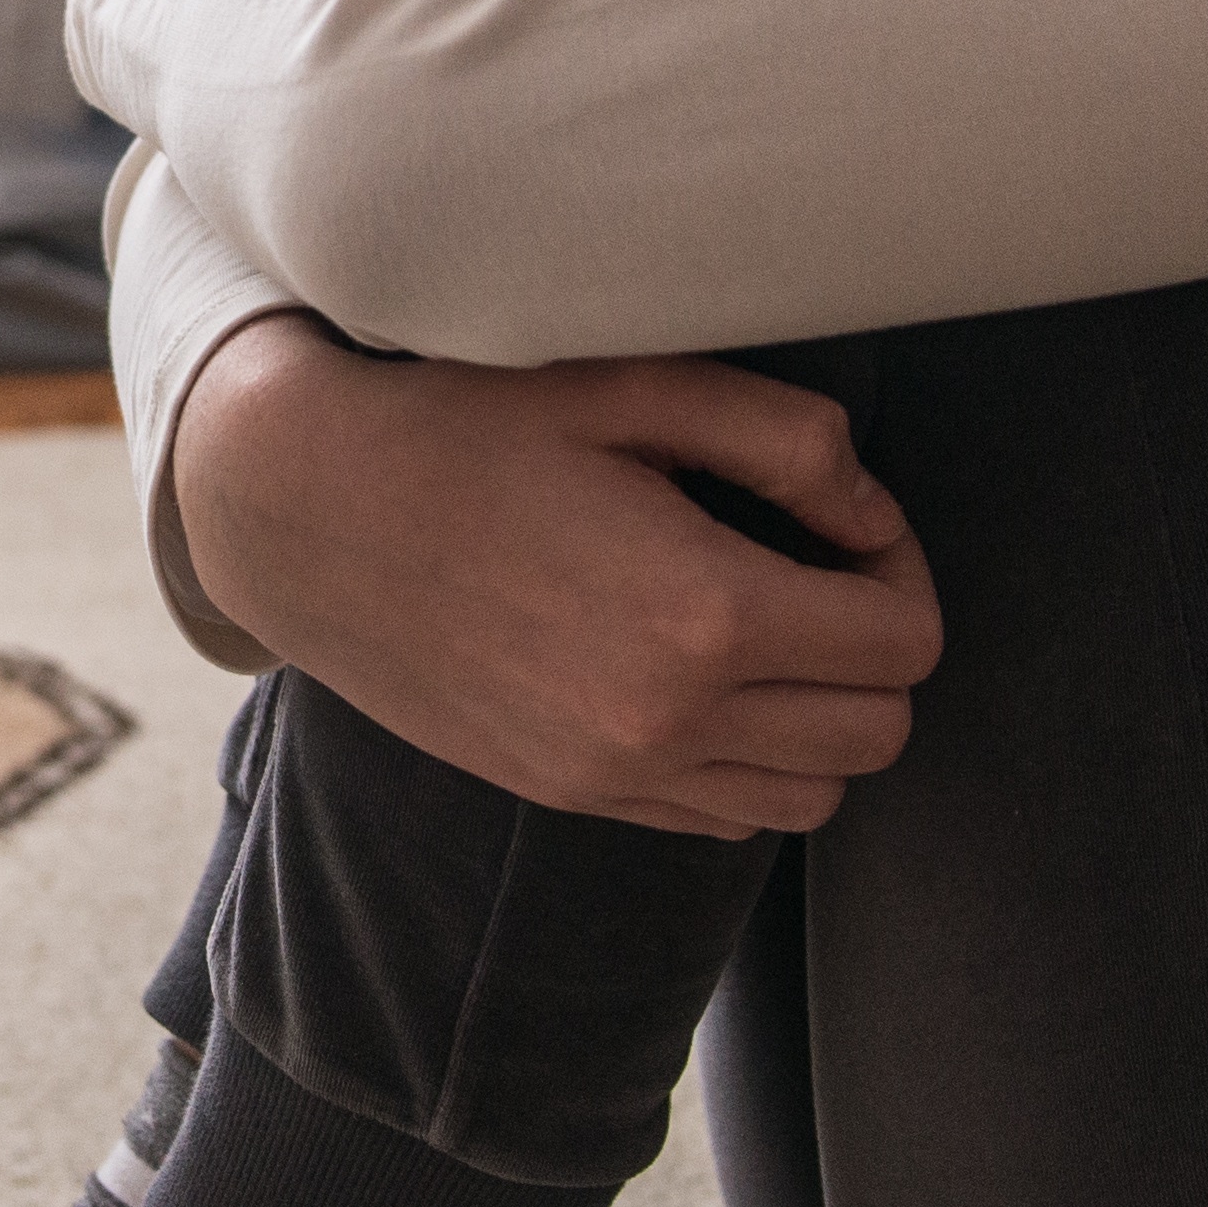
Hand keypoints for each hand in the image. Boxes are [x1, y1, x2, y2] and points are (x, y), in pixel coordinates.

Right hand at [164, 315, 941, 841]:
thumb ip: (788, 439)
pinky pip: (720, 820)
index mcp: (706, 613)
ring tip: (763, 631)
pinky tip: (694, 677)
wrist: (302, 510)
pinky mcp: (567, 793)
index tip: (845, 522)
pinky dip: (745, 764)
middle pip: (879, 734)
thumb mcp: (636, 386)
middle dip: (876, 650)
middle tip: (816, 571)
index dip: (901, 569)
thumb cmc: (468, 424)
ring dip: (819, 720)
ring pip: (811, 799)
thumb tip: (871, 514)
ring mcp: (614, 773)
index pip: (905, 642)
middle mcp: (669, 719)